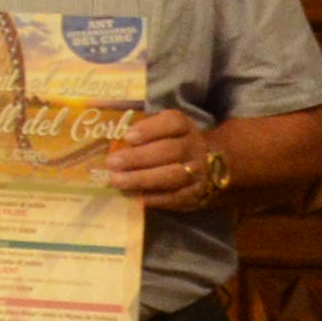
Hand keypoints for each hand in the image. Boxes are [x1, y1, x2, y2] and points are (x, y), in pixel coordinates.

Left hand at [103, 109, 224, 204]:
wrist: (209, 164)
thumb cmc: (172, 143)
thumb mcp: (163, 129)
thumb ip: (143, 131)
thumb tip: (115, 139)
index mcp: (185, 127)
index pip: (173, 122)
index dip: (150, 129)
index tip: (127, 137)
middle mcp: (194, 147)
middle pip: (170, 150)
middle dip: (138, 157)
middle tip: (112, 163)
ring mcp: (198, 171)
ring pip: (174, 175)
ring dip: (142, 179)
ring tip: (117, 181)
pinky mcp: (196, 192)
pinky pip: (177, 197)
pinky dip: (154, 198)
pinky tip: (134, 196)